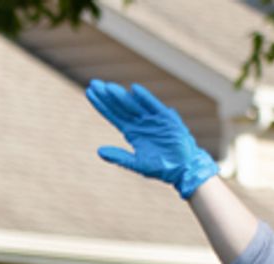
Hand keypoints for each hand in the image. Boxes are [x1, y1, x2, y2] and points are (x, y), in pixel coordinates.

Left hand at [87, 80, 218, 198]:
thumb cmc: (161, 167)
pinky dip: (145, 99)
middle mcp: (141, 123)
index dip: (102, 105)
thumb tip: (99, 151)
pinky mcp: (167, 119)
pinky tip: (134, 90)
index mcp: (132, 132)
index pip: (113, 115)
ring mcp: (153, 119)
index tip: (89, 93)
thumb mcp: (137, 163)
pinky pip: (154, 106)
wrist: (184, 168)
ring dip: (121, 97)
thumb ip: (119, 157)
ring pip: (134, 105)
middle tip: (94, 84)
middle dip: (107, 96)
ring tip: (108, 88)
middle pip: (120, 107)